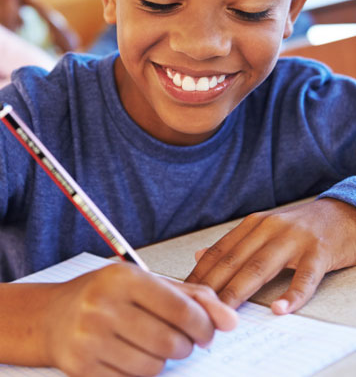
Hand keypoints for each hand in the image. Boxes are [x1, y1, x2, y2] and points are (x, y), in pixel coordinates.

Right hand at [44, 262, 236, 376]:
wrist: (51, 316)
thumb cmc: (102, 295)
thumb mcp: (141, 282)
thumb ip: (188, 296)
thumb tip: (230, 320)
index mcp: (122, 278)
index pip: (181, 309)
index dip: (204, 325)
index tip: (206, 331)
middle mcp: (104, 306)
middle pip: (171, 343)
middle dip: (184, 346)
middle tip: (177, 338)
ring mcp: (90, 339)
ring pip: (154, 367)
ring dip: (161, 360)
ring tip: (148, 343)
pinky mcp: (83, 368)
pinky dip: (139, 372)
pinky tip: (128, 354)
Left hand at [186, 198, 355, 314]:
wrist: (342, 214)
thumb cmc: (299, 228)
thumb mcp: (264, 230)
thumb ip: (234, 244)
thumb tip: (200, 256)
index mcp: (253, 225)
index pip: (220, 251)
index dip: (201, 272)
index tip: (185, 291)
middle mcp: (269, 228)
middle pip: (235, 260)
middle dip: (213, 284)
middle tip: (198, 306)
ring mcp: (294, 239)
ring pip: (261, 267)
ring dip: (240, 291)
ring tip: (225, 310)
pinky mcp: (319, 252)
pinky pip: (305, 277)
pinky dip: (292, 294)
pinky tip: (279, 309)